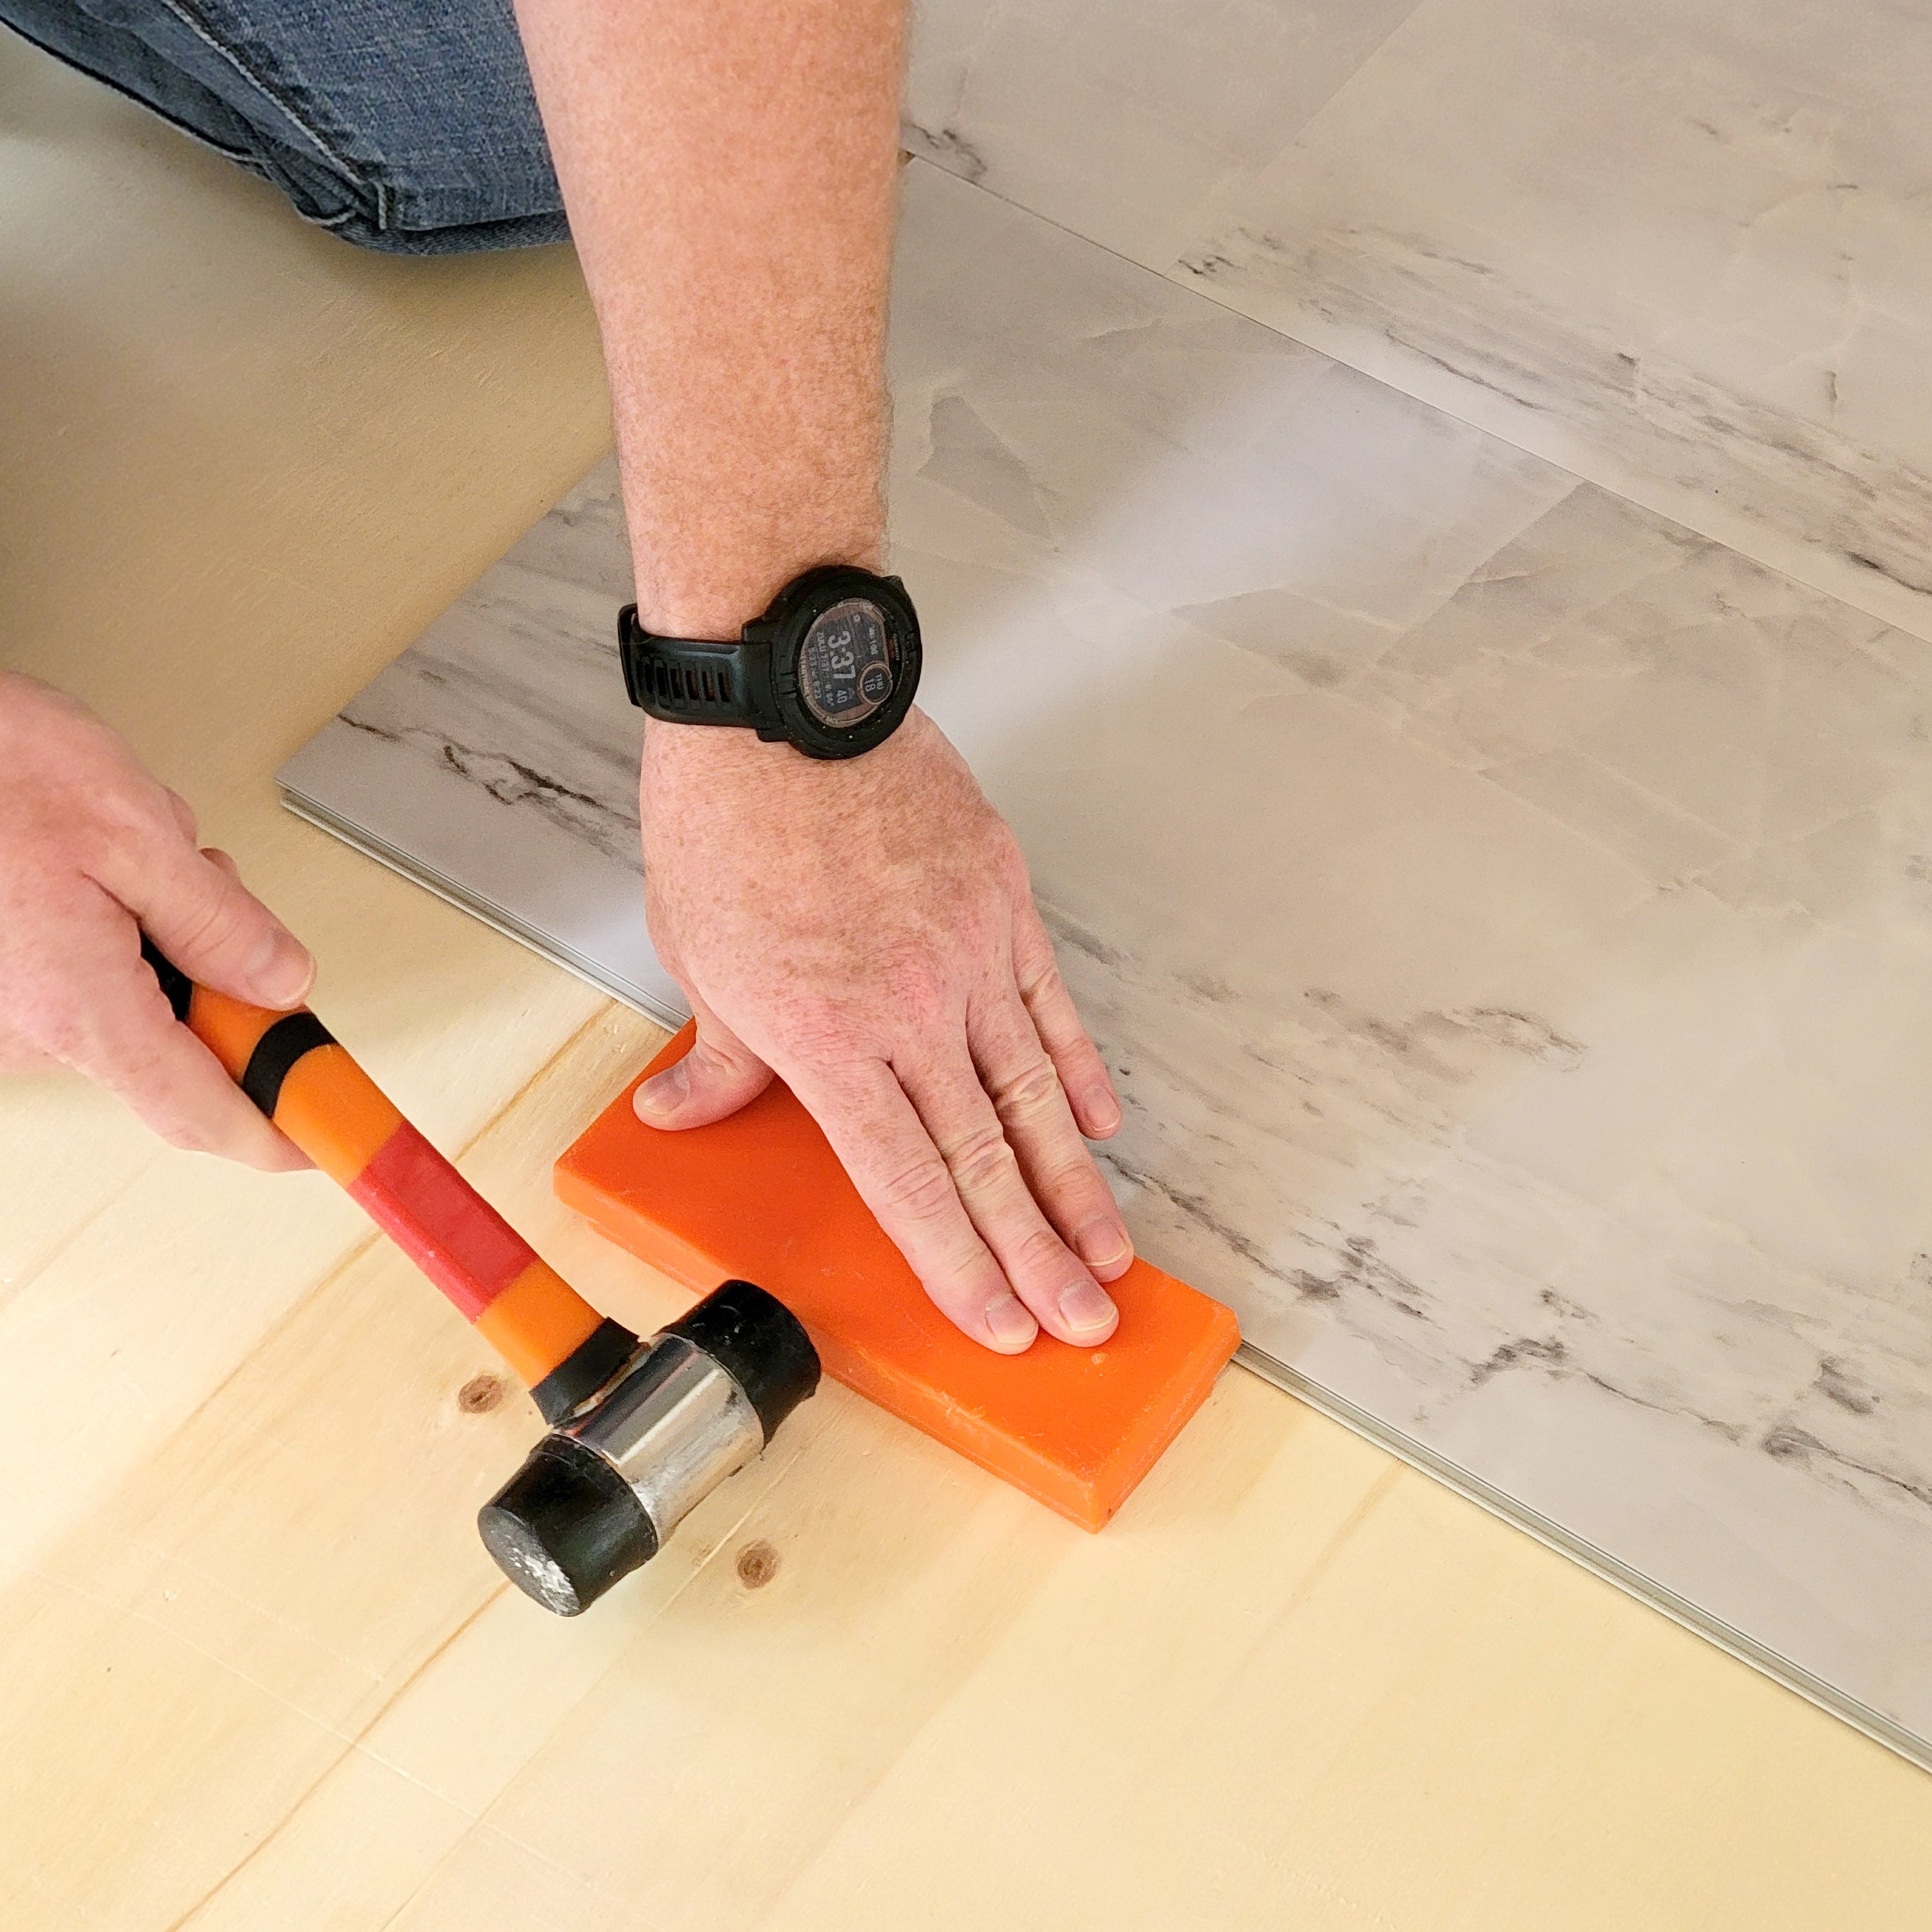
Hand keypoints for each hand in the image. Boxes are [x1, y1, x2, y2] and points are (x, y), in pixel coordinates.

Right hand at [0, 673, 314, 1168]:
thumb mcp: (135, 831)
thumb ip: (220, 922)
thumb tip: (283, 983)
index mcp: (77, 1005)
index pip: (198, 1109)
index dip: (271, 1128)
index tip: (321, 1137)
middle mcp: (32, 1029)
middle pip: (177, 1045)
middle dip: (218, 971)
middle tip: (208, 887)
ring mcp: (8, 1016)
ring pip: (136, 1002)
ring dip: (164, 935)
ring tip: (129, 857)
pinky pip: (88, 981)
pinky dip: (116, 930)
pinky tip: (93, 869)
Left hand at [636, 707, 1131, 1352]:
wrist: (785, 703)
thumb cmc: (726, 824)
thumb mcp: (697, 953)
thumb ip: (720, 1054)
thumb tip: (684, 1114)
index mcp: (823, 1037)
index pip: (902, 1180)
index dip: (955, 1264)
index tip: (999, 1323)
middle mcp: (908, 1011)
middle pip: (983, 1157)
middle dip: (1036, 1254)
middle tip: (1084, 1323)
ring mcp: (967, 956)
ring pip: (1034, 1095)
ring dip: (1075, 1186)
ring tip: (1111, 1254)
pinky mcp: (1003, 903)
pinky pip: (1051, 1007)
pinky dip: (1078, 1072)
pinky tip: (1099, 1128)